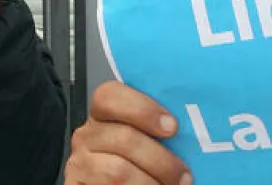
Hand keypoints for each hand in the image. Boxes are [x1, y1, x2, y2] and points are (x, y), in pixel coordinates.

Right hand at [66, 81, 188, 184]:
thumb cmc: (144, 167)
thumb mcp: (150, 143)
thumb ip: (159, 132)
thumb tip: (191, 128)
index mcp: (104, 116)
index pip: (109, 95)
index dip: (143, 109)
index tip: (172, 127)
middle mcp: (87, 135)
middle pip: (124, 137)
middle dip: (161, 160)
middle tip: (183, 176)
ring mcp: (80, 163)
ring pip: (118, 170)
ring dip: (151, 183)